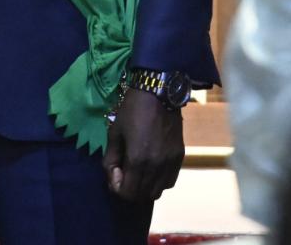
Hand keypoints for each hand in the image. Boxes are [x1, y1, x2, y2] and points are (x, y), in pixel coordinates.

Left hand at [102, 88, 184, 202]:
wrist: (159, 93)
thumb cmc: (132, 110)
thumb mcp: (115, 133)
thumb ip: (110, 158)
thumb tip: (113, 175)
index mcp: (138, 160)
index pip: (127, 194)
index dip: (117, 187)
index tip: (115, 170)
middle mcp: (156, 166)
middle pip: (142, 196)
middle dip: (130, 189)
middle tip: (124, 171)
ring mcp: (170, 163)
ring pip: (158, 191)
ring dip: (145, 187)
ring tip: (138, 171)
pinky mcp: (180, 157)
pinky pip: (170, 181)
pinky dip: (159, 181)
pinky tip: (152, 168)